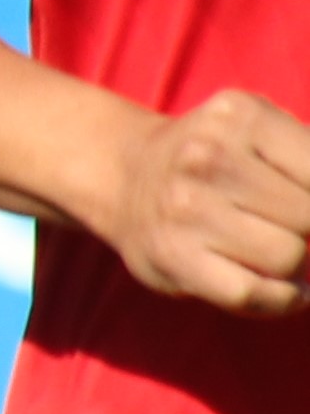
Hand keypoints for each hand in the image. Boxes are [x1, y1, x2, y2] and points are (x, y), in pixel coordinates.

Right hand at [94, 88, 309, 314]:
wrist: (122, 173)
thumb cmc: (219, 157)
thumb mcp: (263, 129)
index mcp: (241, 115)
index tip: (307, 213)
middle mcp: (207, 157)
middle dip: (309, 229)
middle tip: (285, 222)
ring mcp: (185, 209)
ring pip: (288, 258)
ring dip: (293, 263)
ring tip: (271, 246)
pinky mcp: (172, 257)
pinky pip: (255, 294)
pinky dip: (282, 298)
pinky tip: (284, 288)